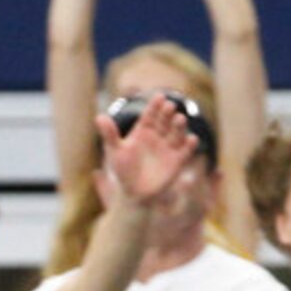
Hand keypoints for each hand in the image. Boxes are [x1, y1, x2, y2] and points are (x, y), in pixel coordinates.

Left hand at [95, 93, 195, 207]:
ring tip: (180, 119)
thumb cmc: (123, 171)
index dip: (155, 106)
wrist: (134, 193)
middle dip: (168, 114)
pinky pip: (185, 151)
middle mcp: (158, 136)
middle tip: (170, 106)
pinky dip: (190, 145)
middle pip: (165, 121)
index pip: (150, 114)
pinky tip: (192, 139)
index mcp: (143, 130)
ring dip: (179, 126)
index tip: (159, 97)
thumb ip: (109, 134)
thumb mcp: (114, 151)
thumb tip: (99, 116)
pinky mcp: (177, 161)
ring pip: (176, 133)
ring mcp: (168, 148)